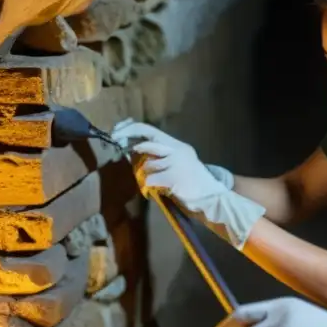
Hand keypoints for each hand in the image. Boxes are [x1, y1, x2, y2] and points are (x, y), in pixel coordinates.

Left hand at [111, 120, 262, 247]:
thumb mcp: (178, 163)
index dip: (132, 128)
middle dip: (128, 137)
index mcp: (178, 145)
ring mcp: (177, 162)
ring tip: (155, 181)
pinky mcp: (174, 176)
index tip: (117, 131)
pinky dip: (149, 187)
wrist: (211, 197)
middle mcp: (178, 149)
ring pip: (148, 164)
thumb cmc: (192, 183)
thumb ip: (160, 156)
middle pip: (148, 139)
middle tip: (115, 140)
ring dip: (147, 175)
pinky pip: (151, 180)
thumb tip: (133, 151)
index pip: (151, 129)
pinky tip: (154, 190)